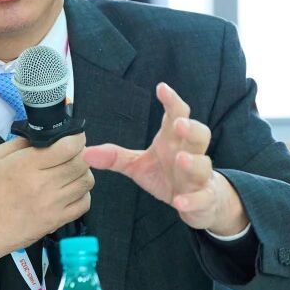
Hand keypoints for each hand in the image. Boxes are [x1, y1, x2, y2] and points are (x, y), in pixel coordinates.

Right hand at [0, 132, 93, 276]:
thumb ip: (20, 143)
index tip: (74, 137)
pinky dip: (82, 195)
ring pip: (86, 182)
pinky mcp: (55, 222)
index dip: (76, 138)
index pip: (68, 147)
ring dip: (82, 173)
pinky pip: (84, 204)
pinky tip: (70, 192)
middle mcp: (42, 184)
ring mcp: (51, 205)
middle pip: (81, 163)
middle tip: (72, 154)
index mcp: (26, 164)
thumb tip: (44, 136)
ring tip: (70, 173)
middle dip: (81, 154)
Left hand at [82, 82, 247, 236]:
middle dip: (191, 127)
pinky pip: (201, 198)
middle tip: (179, 123)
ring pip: (203, 164)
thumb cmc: (167, 174)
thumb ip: (114, 157)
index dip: (171, 101)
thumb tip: (86, 152)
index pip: (177, 114)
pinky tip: (180, 202)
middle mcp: (190, 153)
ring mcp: (199, 176)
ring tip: (181, 159)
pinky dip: (192, 200)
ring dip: (193, 161)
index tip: (161, 88)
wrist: (196, 201)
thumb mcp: (137, 165)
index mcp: (173, 140)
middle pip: (199, 134)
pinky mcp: (203, 198)